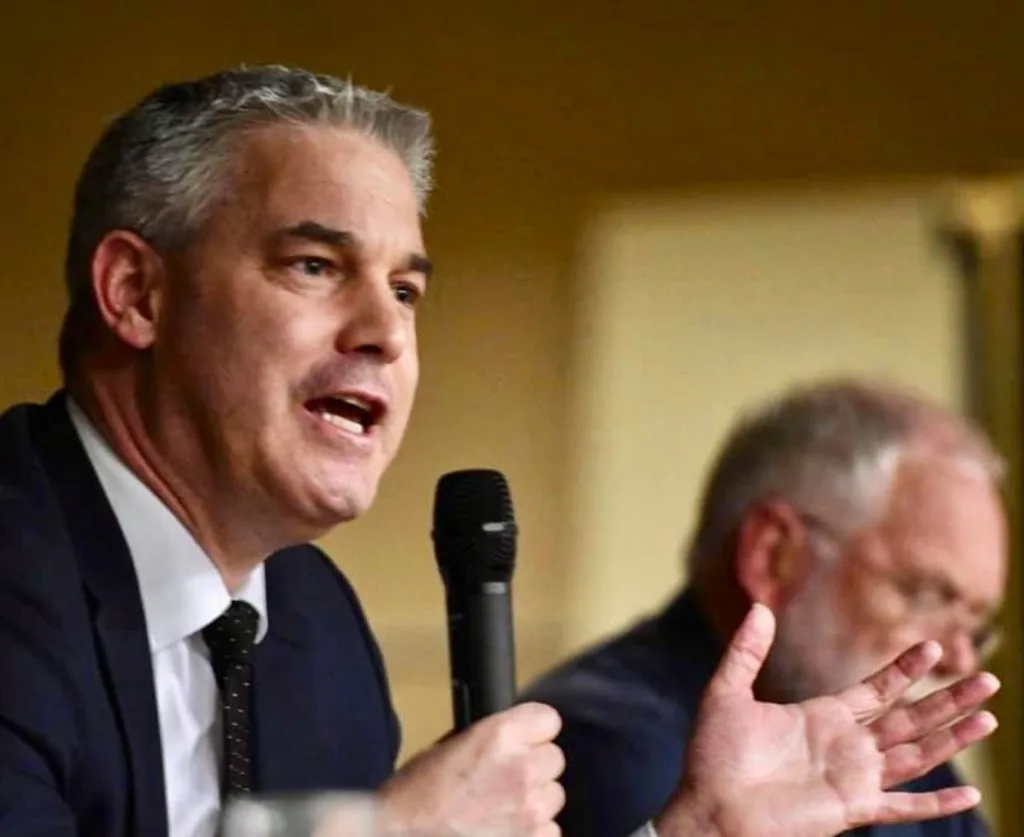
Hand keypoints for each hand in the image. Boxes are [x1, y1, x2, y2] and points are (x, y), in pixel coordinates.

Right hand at [377, 702, 564, 836]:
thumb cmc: (416, 797)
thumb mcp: (451, 746)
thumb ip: (492, 738)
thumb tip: (514, 738)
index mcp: (500, 736)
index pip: (548, 720)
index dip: (534, 732)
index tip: (525, 740)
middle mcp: (522, 769)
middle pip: (554, 759)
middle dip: (533, 768)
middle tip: (505, 780)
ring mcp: (531, 810)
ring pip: (553, 796)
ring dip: (534, 801)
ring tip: (501, 810)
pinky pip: (550, 830)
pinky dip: (533, 833)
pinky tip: (505, 832)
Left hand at [657, 604, 999, 836]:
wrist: (708, 808)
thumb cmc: (715, 757)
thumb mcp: (727, 693)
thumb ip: (746, 652)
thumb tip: (759, 606)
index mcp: (822, 716)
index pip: (877, 690)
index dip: (905, 670)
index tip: (932, 646)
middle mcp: (846, 745)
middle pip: (910, 717)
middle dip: (948, 699)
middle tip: (989, 679)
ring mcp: (853, 777)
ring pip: (917, 753)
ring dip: (953, 737)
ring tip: (989, 718)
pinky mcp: (852, 808)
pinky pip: (904, 806)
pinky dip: (935, 802)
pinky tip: (968, 793)